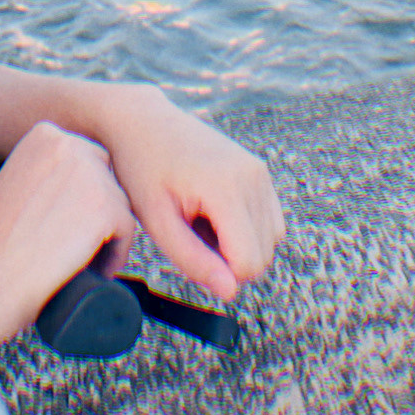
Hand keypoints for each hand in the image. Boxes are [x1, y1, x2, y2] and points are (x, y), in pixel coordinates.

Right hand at [0, 122, 138, 366]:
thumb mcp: (16, 182)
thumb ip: (47, 169)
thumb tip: (77, 179)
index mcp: (44, 135)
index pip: (87, 157)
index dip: (82, 193)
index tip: (70, 217)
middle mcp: (69, 145)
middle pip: (107, 178)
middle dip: (98, 210)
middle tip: (78, 240)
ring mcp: (89, 174)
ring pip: (119, 205)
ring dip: (105, 233)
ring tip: (78, 257)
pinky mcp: (105, 208)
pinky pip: (126, 231)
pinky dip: (114, 254)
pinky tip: (91, 268)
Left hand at [92, 87, 285, 304]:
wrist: (143, 123)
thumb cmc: (143, 170)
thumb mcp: (158, 222)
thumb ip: (194, 261)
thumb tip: (231, 292)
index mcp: (226, 188)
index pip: (249, 263)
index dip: (220, 272)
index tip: (190, 250)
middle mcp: (252, 176)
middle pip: (263, 255)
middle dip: (229, 258)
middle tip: (190, 231)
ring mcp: (260, 170)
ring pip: (270, 241)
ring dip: (238, 243)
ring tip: (199, 219)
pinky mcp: (260, 169)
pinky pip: (270, 220)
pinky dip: (247, 228)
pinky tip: (213, 212)